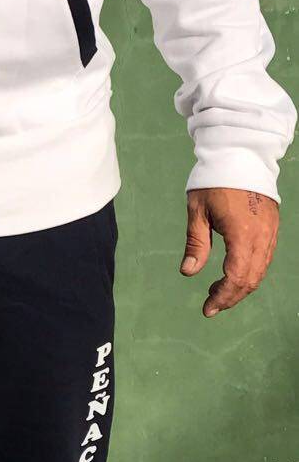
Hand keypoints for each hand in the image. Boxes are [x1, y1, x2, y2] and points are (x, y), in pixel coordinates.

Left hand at [179, 188, 278, 317]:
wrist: (241, 153)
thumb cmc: (214, 179)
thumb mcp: (197, 211)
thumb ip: (196, 243)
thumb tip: (188, 272)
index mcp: (242, 233)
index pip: (236, 277)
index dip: (223, 296)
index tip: (207, 308)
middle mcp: (262, 235)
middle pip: (251, 279)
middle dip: (232, 297)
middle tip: (211, 305)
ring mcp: (270, 231)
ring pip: (261, 271)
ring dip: (241, 286)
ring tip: (219, 292)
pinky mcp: (272, 226)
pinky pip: (266, 258)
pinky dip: (251, 272)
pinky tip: (234, 274)